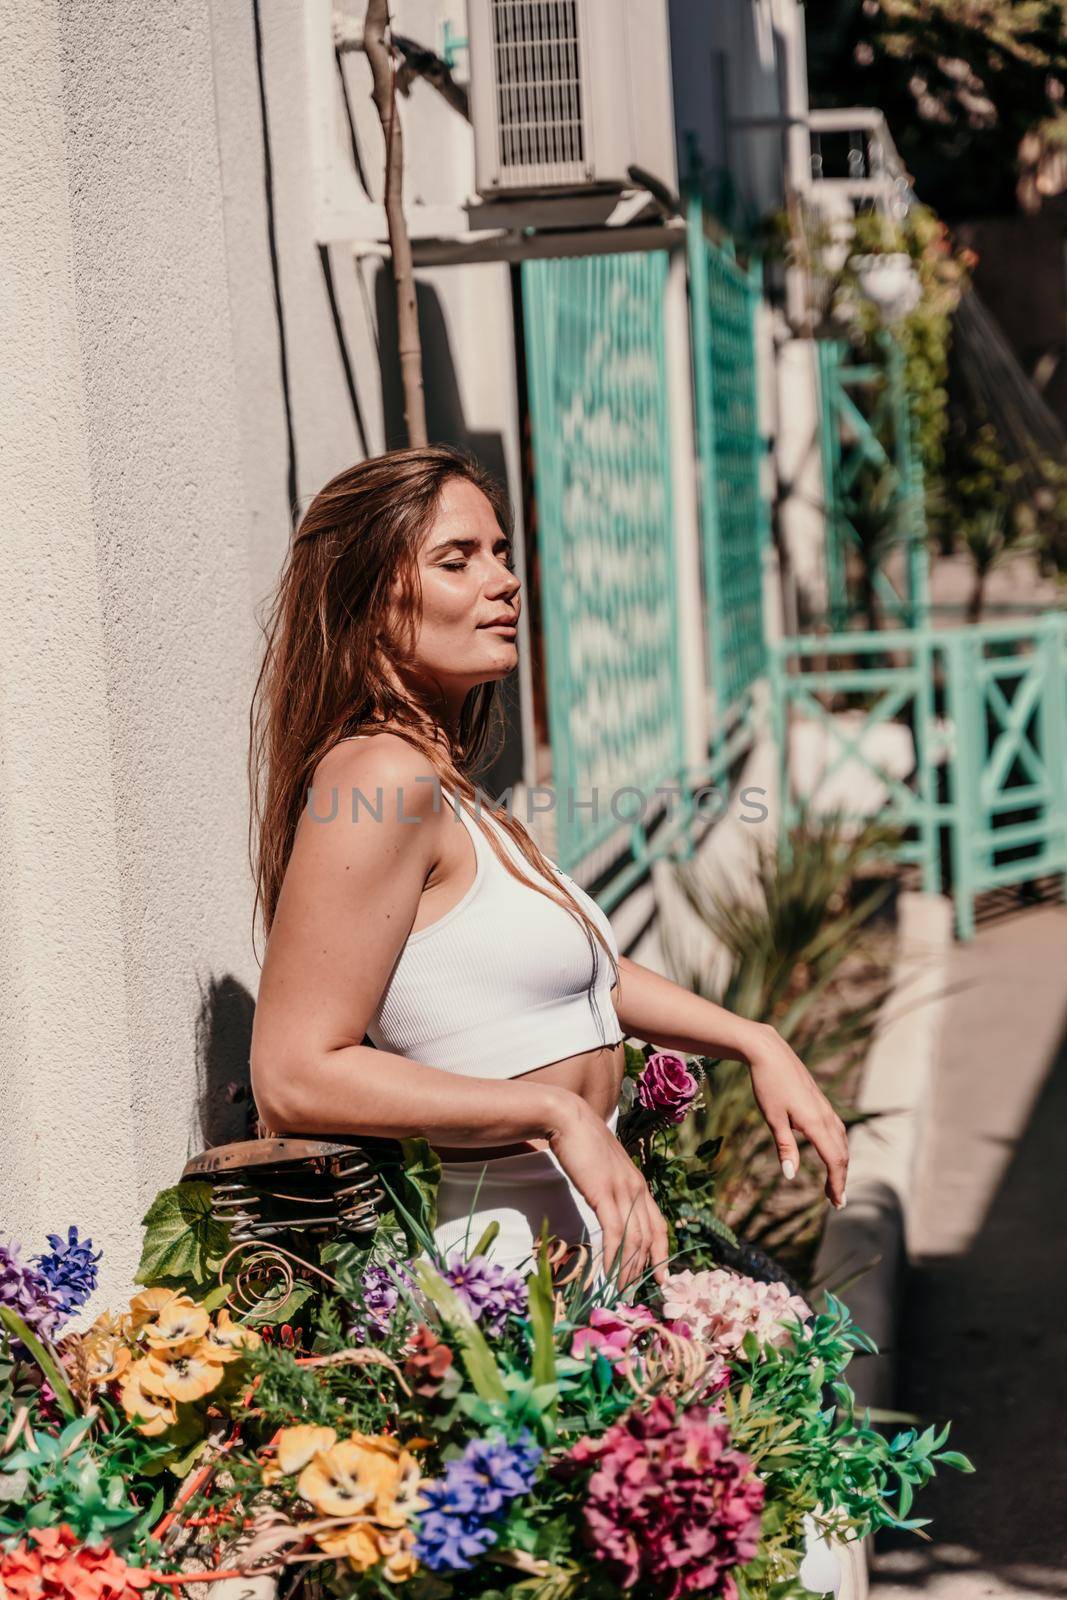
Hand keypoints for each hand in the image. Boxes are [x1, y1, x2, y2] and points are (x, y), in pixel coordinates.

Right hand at [548, 1095, 670, 1289]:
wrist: (568, 1119)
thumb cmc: (582, 1142)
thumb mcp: (605, 1167)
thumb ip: (612, 1186)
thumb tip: (608, 1206)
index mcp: (639, 1184)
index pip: (658, 1225)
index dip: (661, 1254)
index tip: (661, 1277)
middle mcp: (637, 1189)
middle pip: (648, 1238)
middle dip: (644, 1270)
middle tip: (635, 1294)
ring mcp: (623, 1191)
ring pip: (634, 1240)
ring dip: (627, 1270)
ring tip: (620, 1292)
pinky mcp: (605, 1194)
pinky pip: (615, 1234)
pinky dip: (614, 1257)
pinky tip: (608, 1274)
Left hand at [745, 1024, 848, 1207]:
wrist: (769, 1051)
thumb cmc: (767, 1084)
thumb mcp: (772, 1119)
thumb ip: (785, 1147)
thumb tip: (791, 1176)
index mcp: (816, 1123)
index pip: (835, 1160)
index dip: (837, 1183)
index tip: (837, 1203)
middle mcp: (826, 1115)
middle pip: (842, 1153)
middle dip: (841, 1178)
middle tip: (835, 1201)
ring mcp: (825, 1106)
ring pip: (842, 1140)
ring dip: (841, 1162)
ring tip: (835, 1181)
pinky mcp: (820, 1100)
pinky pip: (837, 1128)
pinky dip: (838, 1146)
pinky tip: (831, 1150)